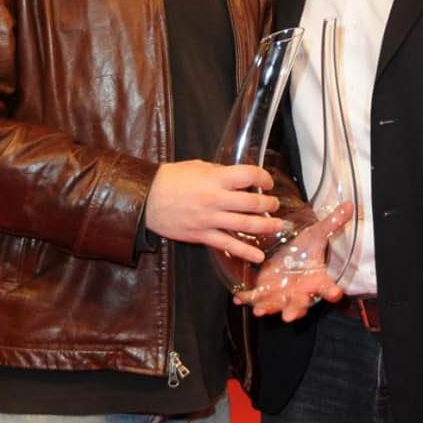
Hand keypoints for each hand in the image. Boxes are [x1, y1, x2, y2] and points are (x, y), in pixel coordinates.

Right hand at [144, 160, 282, 261]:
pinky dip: (245, 251)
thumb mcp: (197, 167)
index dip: (263, 178)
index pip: (248, 175)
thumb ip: (219, 172)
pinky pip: (228, 245)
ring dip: (265, 226)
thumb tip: (238, 177)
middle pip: (252, 203)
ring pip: (245, 225)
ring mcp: (209, 219)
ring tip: (277, 226)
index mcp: (214, 178)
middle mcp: (215, 199)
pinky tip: (259, 256)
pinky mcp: (202, 235)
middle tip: (274, 205)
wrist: (146, 198)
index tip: (267, 182)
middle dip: (269, 204)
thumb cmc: (170, 179)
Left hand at [232, 202, 352, 321]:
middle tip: (289, 316)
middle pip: (301, 303)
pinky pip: (258, 298)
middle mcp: (301, 291)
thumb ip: (332, 223)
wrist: (291, 254)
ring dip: (269, 308)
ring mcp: (283, 293)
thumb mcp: (317, 233)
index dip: (331, 292)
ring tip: (261, 311)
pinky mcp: (267, 291)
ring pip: (278, 305)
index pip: (327, 287)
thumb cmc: (306, 248)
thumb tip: (348, 205)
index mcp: (316, 279)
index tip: (334, 294)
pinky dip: (249, 299)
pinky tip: (240, 299)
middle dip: (295, 310)